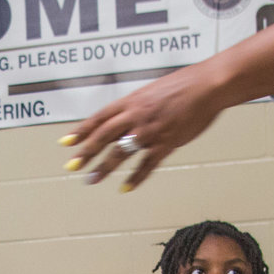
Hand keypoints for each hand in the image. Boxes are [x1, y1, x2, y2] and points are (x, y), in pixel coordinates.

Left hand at [59, 62, 226, 189]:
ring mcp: (150, 131)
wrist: (207, 86)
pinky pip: (147, 164)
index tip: (66, 143)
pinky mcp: (167, 143)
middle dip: (85, 152)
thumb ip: (137, 106)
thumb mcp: (152, 91)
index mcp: (131, 102)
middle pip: (104, 136)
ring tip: (91, 180)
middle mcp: (136, 116)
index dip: (81, 131)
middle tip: (72, 166)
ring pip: (121, 152)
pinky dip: (136, 177)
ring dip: (104, 167)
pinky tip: (125, 187)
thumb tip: (126, 116)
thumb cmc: (183, 85)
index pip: (99, 118)